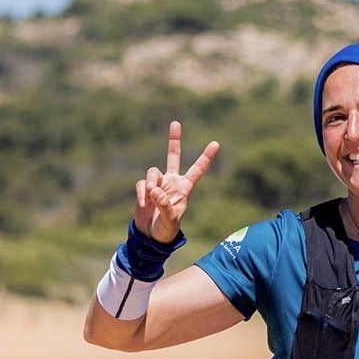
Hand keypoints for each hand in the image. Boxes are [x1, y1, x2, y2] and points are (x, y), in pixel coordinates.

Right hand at [134, 121, 218, 242]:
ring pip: (153, 171)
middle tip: (176, 123)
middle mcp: (172, 182)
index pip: (197, 170)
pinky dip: (142, 193)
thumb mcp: (170, 220)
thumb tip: (155, 190)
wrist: (151, 236)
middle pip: (173, 156)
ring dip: (151, 183)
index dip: (206, 157)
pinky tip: (143, 204)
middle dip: (174, 140)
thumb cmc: (167, 229)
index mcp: (185, 188)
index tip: (216, 143)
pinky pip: (142, 184)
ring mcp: (158, 184)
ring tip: (151, 197)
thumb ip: (165, 205)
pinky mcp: (145, 188)